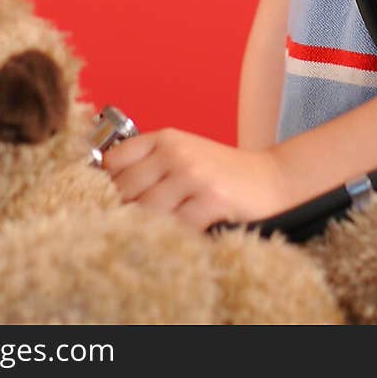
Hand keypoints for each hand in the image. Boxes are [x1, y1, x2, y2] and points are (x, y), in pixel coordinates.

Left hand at [100, 127, 289, 231]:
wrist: (271, 180)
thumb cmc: (223, 172)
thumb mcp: (184, 155)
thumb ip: (150, 166)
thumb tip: (106, 192)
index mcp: (165, 138)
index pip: (114, 159)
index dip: (105, 184)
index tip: (105, 201)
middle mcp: (176, 153)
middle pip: (125, 189)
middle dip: (122, 211)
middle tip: (126, 225)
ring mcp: (193, 176)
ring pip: (146, 211)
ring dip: (145, 227)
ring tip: (150, 235)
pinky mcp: (211, 200)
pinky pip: (174, 227)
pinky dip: (171, 237)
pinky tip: (176, 239)